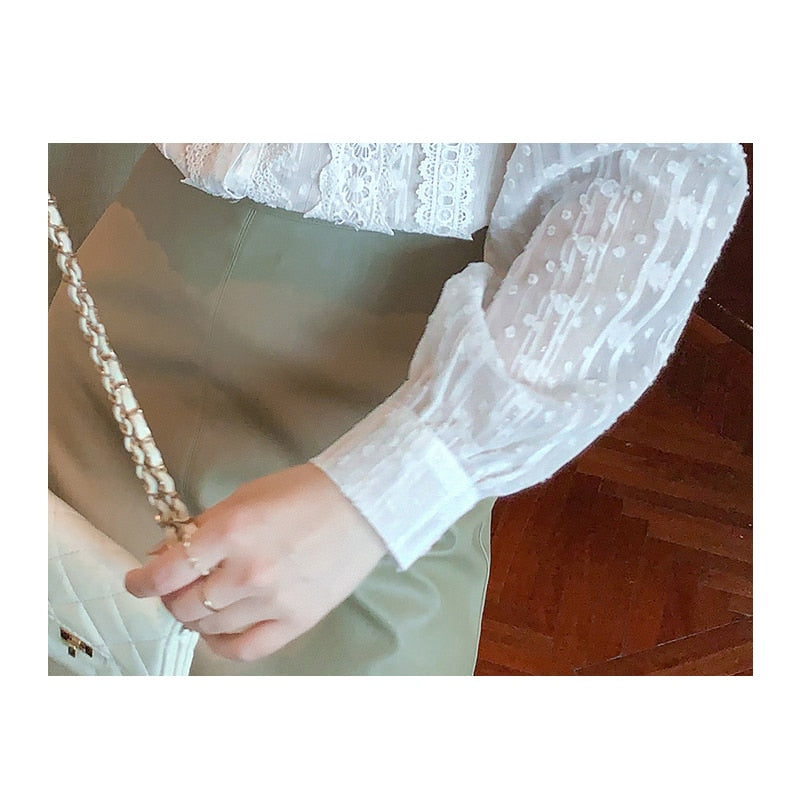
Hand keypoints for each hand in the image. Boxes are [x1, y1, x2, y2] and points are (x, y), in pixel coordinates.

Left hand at [124, 463, 387, 660]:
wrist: (362, 504)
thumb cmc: (302, 492)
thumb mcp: (245, 497)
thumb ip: (202, 528)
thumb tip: (164, 557)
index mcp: (231, 531)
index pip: (166, 573)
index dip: (142, 582)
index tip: (138, 581)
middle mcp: (247, 571)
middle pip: (184, 605)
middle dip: (172, 596)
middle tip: (179, 585)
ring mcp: (273, 601)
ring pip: (209, 627)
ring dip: (197, 616)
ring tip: (205, 601)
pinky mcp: (297, 620)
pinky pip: (245, 648)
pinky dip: (222, 644)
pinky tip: (219, 632)